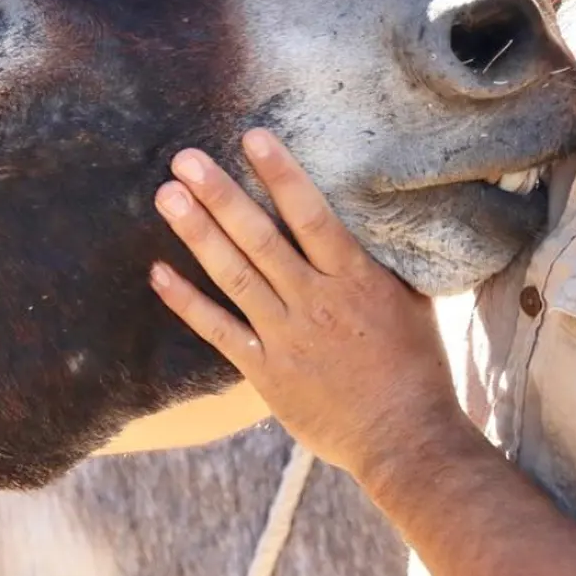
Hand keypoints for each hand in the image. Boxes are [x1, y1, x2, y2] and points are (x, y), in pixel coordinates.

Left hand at [147, 128, 468, 481]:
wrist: (405, 438)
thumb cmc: (416, 367)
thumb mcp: (411, 301)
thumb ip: (378, 262)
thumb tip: (364, 219)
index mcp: (356, 279)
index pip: (312, 215)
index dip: (281, 174)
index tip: (252, 137)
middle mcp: (316, 301)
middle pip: (261, 238)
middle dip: (221, 194)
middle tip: (185, 158)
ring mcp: (287, 337)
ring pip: (235, 276)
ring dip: (198, 234)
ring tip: (166, 196)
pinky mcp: (267, 372)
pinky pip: (220, 331)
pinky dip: (187, 303)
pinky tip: (159, 273)